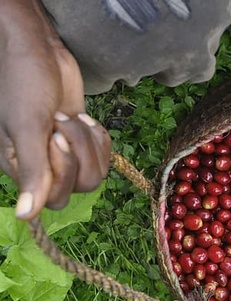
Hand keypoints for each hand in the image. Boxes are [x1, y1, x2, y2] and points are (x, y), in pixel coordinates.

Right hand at [0, 1, 110, 220]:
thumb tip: (25, 217)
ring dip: (90, 143)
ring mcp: (63, 152)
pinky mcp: (80, 139)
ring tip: (72, 117)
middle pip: (81, 186)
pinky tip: (85, 117)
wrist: (36, 47)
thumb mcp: (27, 126)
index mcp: (20, 167)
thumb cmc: (23, 81)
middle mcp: (42, 165)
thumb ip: (32, 173)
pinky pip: (103, 156)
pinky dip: (99, 137)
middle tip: (63, 121)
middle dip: (80, 152)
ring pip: (96, 173)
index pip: (55, 198)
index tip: (55, 135)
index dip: (64, 170)